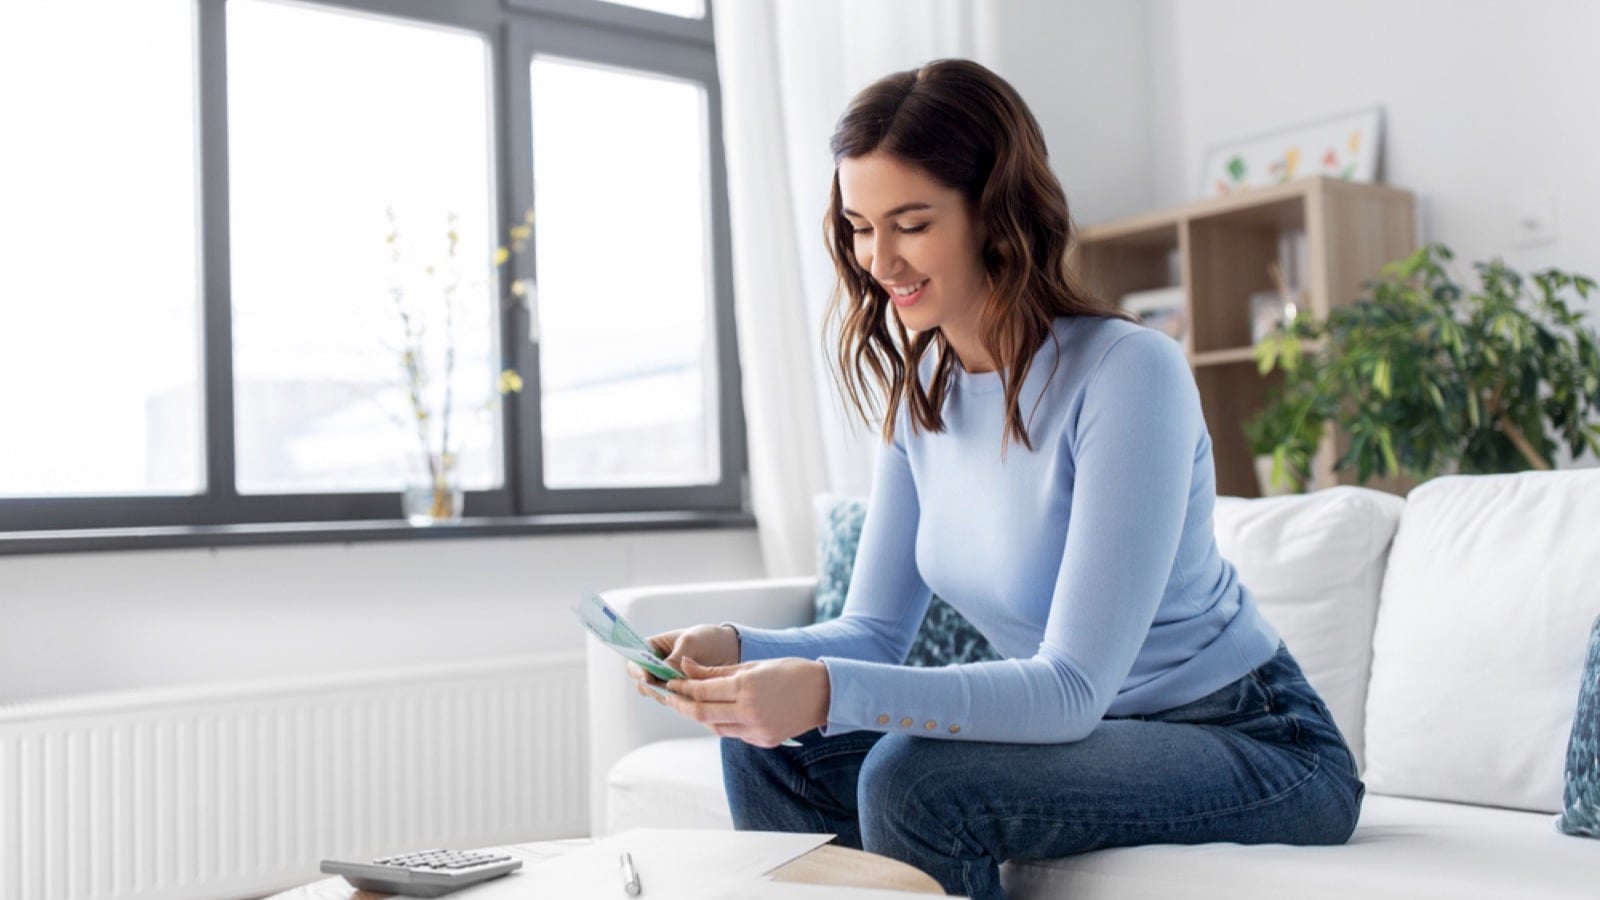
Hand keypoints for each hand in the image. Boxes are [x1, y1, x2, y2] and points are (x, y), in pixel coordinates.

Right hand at [626, 623, 740, 700]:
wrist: (730, 649)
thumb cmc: (707, 639)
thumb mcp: (691, 642)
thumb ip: (675, 660)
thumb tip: (665, 678)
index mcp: (653, 648)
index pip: (635, 661)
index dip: (637, 670)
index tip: (647, 677)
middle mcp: (656, 667)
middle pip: (643, 683)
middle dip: (653, 687)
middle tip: (669, 688)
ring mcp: (667, 681)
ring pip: (658, 695)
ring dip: (668, 695)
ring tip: (687, 690)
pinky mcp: (680, 693)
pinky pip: (674, 702)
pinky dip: (680, 701)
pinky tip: (693, 697)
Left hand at [662, 657, 829, 748]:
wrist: (826, 694)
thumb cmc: (790, 672)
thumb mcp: (753, 665)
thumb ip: (717, 670)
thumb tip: (686, 667)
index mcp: (746, 686)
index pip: (701, 690)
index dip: (681, 687)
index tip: (669, 682)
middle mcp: (749, 711)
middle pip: (701, 712)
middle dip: (680, 704)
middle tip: (668, 696)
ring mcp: (757, 729)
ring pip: (715, 726)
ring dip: (700, 715)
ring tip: (690, 703)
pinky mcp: (764, 741)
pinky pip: (734, 734)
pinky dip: (722, 723)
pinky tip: (719, 713)